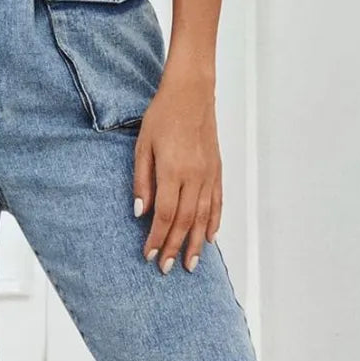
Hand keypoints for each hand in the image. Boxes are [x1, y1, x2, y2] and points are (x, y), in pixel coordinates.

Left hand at [133, 68, 221, 274]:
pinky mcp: (217, 170)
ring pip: (204, 217)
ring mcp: (209, 174)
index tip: (149, 255)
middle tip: (166, 268)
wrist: (192, 92)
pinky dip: (214, 222)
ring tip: (191, 264)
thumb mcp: (143, 146)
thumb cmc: (163, 115)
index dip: (157, 238)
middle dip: (174, 247)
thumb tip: (142, 212)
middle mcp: (194, 176)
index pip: (166, 215)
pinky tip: (210, 238)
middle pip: (185, 222)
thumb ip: (142, 181)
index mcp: (173, 171)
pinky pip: (217, 202)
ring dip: (196, 243)